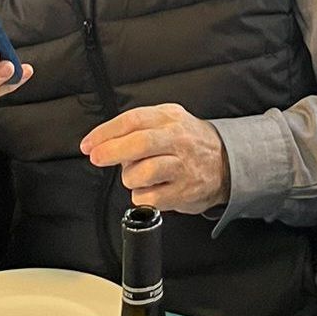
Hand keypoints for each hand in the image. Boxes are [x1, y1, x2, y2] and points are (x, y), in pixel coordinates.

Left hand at [81, 104, 229, 214]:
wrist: (227, 162)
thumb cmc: (188, 141)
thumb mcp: (169, 120)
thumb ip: (138, 125)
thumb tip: (104, 141)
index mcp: (169, 118)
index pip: (133, 120)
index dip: (106, 132)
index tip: (89, 144)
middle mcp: (178, 140)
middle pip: (139, 143)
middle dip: (112, 152)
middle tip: (97, 158)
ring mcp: (182, 167)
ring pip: (143, 173)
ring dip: (130, 178)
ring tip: (135, 177)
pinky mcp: (184, 192)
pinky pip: (151, 198)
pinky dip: (142, 196)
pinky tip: (149, 190)